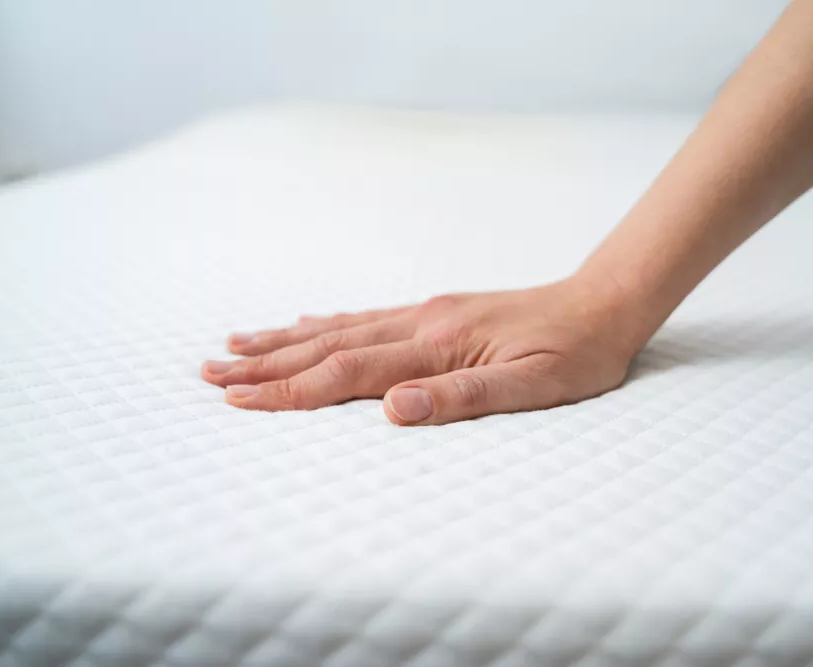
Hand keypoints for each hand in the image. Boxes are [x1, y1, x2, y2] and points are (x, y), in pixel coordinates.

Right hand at [201, 276, 642, 424]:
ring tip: (235, 344)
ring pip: (337, 328)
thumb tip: (395, 409)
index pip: (347, 374)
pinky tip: (304, 323)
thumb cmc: (575, 352)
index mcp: (437, 345)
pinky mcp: (434, 312)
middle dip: (266, 363)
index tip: (238, 399)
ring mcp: (424, 313)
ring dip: (283, 340)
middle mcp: (420, 323)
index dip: (290, 390)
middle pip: (327, 346)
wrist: (602, 303)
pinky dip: (324, 324)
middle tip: (210, 372)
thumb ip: (464, 397)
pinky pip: (364, 317)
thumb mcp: (534, 385)